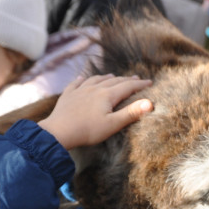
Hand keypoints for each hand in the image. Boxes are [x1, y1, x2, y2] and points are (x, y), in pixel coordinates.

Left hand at [38, 75, 153, 150]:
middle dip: (126, 79)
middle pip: (113, 81)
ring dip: (106, 77)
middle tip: (135, 78)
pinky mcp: (67, 96)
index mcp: (107, 95)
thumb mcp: (112, 125)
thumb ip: (131, 113)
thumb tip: (150, 103)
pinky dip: (81, 80)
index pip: (128, 86)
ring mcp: (79, 90)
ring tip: (112, 76)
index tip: (150, 82)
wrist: (59, 132)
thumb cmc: (87, 131)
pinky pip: (76, 83)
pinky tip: (82, 78)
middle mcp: (94, 88)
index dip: (140, 84)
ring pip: (95, 79)